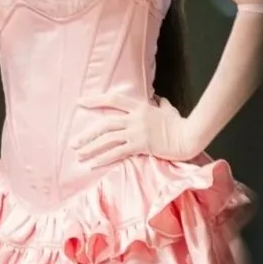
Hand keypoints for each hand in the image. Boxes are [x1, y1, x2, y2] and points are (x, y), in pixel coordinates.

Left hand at [72, 93, 197, 168]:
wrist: (188, 135)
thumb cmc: (180, 124)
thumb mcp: (169, 110)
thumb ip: (161, 104)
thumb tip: (160, 99)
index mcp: (139, 107)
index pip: (113, 100)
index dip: (95, 100)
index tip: (80, 102)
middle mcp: (134, 118)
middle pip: (104, 124)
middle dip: (87, 134)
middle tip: (73, 142)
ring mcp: (136, 132)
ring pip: (108, 139)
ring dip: (91, 148)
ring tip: (79, 155)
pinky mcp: (140, 145)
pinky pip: (117, 152)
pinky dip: (104, 158)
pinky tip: (93, 164)